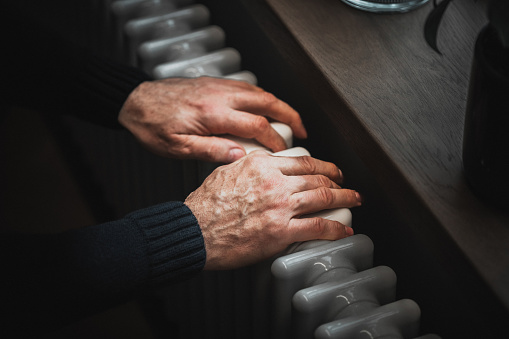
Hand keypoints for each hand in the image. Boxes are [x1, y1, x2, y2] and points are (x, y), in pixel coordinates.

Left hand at [118, 77, 306, 162]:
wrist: (135, 101)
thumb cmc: (153, 125)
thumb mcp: (178, 147)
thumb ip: (211, 150)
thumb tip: (240, 155)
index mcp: (213, 115)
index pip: (257, 126)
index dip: (276, 140)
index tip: (283, 151)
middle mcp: (220, 96)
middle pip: (267, 102)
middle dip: (290, 116)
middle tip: (303, 130)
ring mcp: (219, 87)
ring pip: (260, 92)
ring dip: (279, 105)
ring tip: (290, 119)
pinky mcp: (214, 83)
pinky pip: (247, 87)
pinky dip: (263, 97)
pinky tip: (265, 107)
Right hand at [184, 151, 361, 269]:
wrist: (196, 230)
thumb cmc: (205, 205)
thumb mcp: (225, 171)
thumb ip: (246, 164)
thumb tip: (256, 162)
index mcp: (262, 165)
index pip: (303, 161)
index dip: (324, 165)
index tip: (331, 170)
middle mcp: (275, 182)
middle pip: (318, 178)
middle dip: (339, 181)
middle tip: (347, 185)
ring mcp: (280, 206)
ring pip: (324, 198)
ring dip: (345, 199)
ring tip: (354, 200)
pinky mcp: (281, 232)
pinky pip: (318, 227)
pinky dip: (336, 228)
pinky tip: (344, 229)